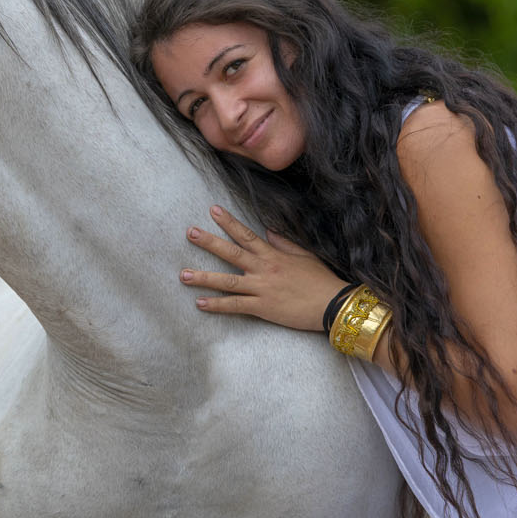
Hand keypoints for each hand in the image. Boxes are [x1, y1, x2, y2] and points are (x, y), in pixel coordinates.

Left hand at [181, 205, 350, 332]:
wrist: (333, 304)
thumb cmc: (321, 280)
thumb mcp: (304, 255)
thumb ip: (283, 242)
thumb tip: (267, 230)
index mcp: (273, 254)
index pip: (246, 234)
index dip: (228, 222)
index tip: (213, 210)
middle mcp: (264, 269)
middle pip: (231, 253)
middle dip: (209, 242)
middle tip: (189, 233)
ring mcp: (262, 288)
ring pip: (227, 281)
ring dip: (204, 277)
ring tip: (183, 275)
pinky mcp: (263, 307)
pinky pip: (236, 306)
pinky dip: (217, 305)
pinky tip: (200, 303)